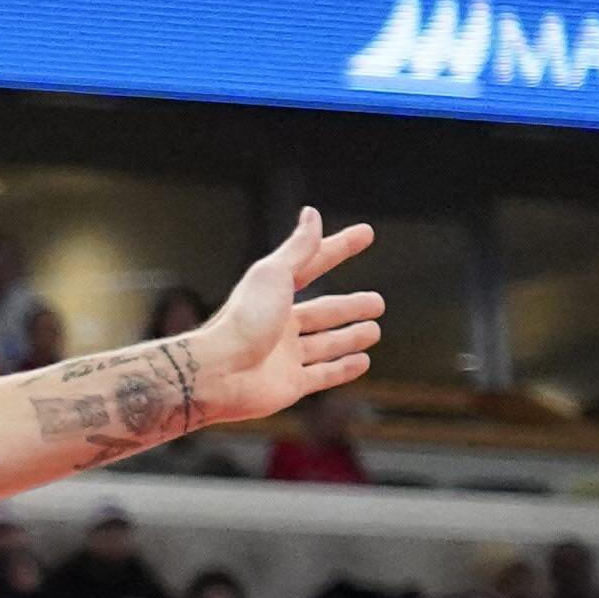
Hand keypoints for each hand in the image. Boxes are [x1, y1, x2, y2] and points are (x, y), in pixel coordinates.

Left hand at [183, 207, 383, 426]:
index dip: (339, 247)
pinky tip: (363, 361)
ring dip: (349, 337)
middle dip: (349, 306)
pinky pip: (323, 374)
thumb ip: (297, 249)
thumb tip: (312, 213)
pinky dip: (343, 368)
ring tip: (374, 330)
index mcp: (273, 293)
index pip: (313, 263)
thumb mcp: (273, 276)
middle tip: (379, 302)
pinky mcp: (291, 384)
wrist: (219, 373)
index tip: (367, 233)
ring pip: (325, 344)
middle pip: (322, 311)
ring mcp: (284, 355)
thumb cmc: (244, 319)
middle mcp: (278, 323)